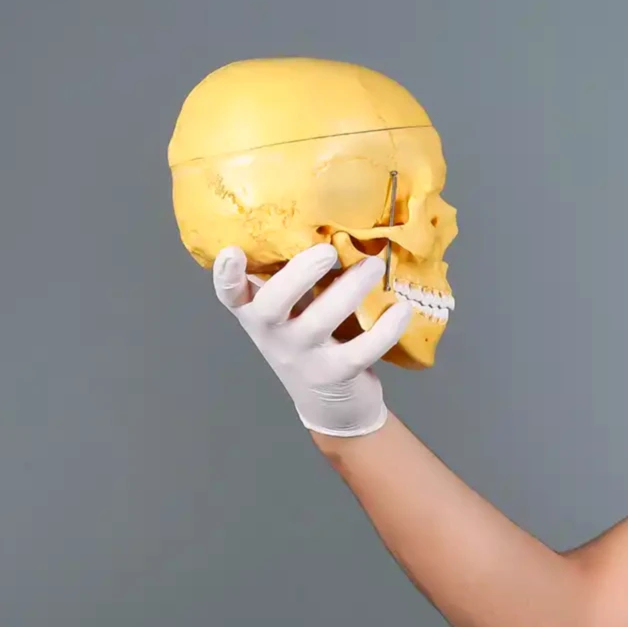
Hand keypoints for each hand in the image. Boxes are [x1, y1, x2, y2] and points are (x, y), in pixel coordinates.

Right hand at [212, 243, 412, 436]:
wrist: (331, 404)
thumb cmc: (310, 341)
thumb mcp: (292, 312)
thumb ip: (295, 278)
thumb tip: (326, 222)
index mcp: (257, 312)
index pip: (230, 295)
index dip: (226, 275)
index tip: (232, 251)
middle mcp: (273, 334)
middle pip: (272, 306)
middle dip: (298, 275)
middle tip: (327, 250)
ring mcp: (302, 357)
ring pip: (319, 323)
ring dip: (349, 290)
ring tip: (374, 265)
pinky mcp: (335, 375)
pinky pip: (360, 351)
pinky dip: (385, 329)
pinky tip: (401, 309)